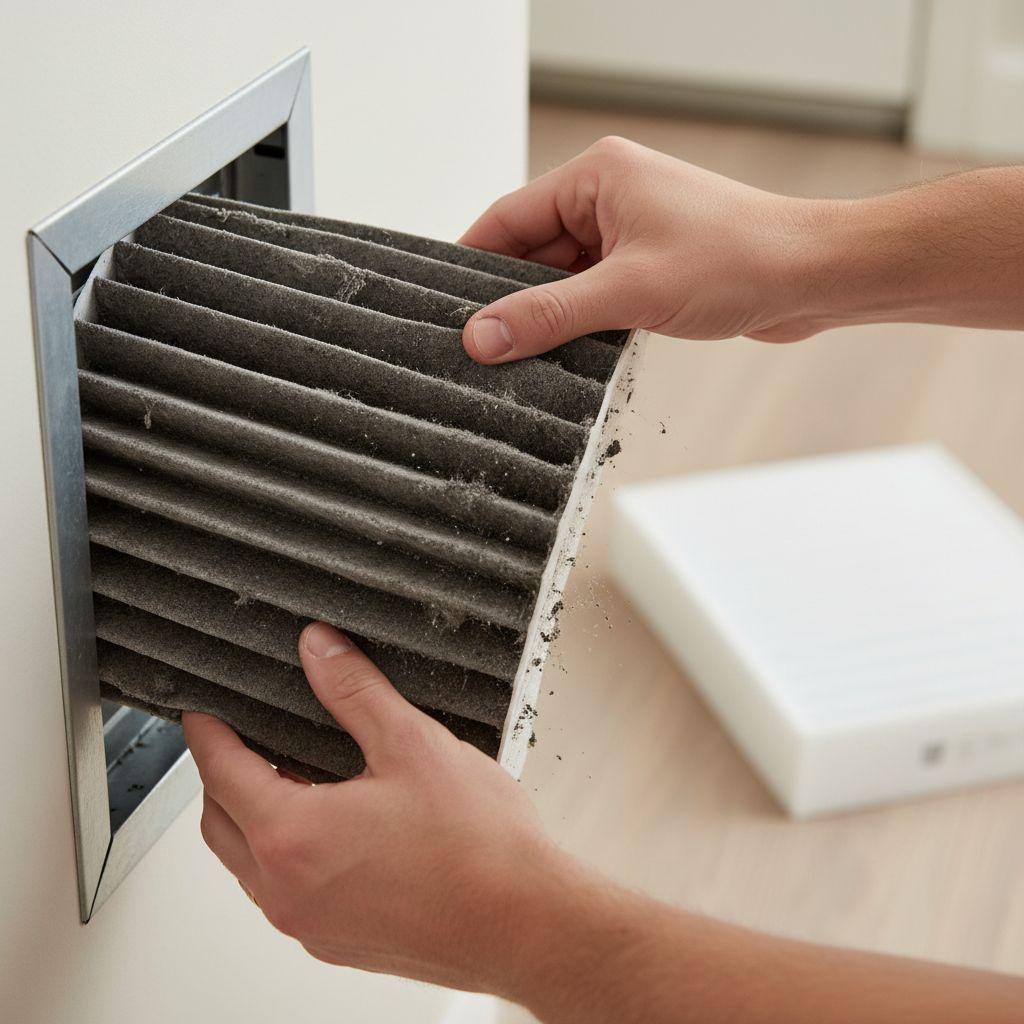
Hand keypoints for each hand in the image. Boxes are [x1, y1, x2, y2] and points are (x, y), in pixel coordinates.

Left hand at [182, 622, 563, 992]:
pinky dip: (284, 858)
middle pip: (221, 825)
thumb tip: (319, 650)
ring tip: (283, 782)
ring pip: (250, 866)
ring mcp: (312, 925)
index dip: (208, 735)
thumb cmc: (478, 847)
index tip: (202, 714)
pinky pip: (286, 895)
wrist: (526, 922)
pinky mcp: (340, 943)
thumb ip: (355, 691)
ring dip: (250, 822)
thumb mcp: (411, 744)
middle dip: (220, 779)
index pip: (221, 773)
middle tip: (236, 743)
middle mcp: (288, 890)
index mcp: (293, 836)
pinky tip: (327, 834)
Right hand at [459, 135, 824, 360]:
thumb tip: (484, 335)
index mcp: (596, 176)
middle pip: (532, 252)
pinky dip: (579, 323)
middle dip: (512, 299)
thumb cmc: (738, 260)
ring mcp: (630, 232)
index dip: (473, 265)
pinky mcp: (648, 266)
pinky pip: (592, 294)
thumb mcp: (628, 292)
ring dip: (549, 317)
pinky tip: (567, 355)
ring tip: (524, 357)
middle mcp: (609, 197)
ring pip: (562, 279)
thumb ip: (549, 316)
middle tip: (483, 347)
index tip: (447, 310)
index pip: (508, 218)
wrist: (810, 278)